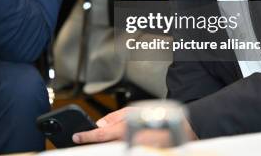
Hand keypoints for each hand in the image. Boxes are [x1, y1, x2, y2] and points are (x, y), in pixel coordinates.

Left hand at [72, 107, 197, 144]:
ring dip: (110, 147)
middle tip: (88, 140)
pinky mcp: (144, 152)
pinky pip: (128, 151)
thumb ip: (115, 117)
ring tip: (110, 141)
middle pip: (107, 146)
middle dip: (97, 143)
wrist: (183, 129)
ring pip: (116, 150)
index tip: (77, 137)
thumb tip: (100, 124)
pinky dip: (122, 148)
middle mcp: (130, 141)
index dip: (87, 136)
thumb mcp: (134, 110)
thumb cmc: (159, 117)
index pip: (101, 135)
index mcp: (127, 128)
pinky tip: (124, 144)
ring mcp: (137, 149)